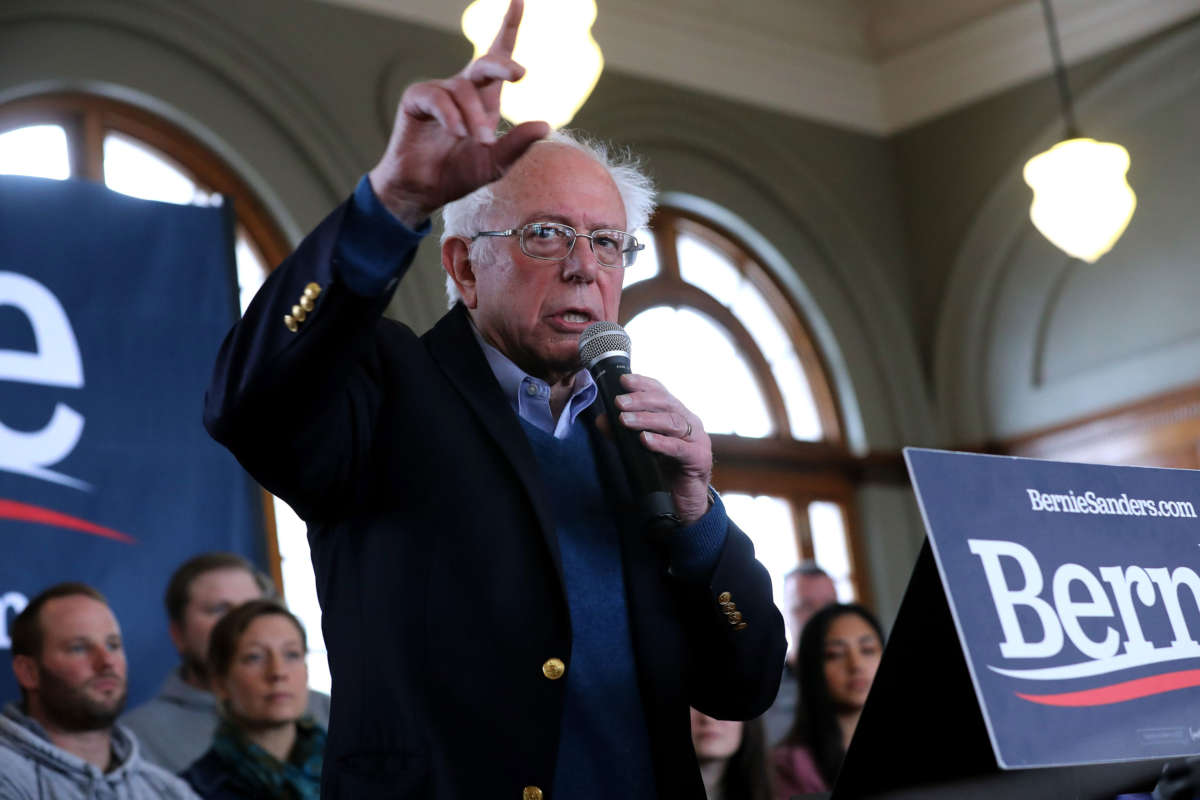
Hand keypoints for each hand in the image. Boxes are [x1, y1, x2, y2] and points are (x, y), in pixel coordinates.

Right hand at [367, 0, 549, 227]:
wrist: (423, 190)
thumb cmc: (459, 174)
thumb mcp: (495, 163)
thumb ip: (518, 145)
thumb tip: (546, 124)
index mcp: (485, 99)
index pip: (498, 56)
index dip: (508, 27)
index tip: (519, 0)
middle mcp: (463, 89)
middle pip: (486, 63)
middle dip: (503, 65)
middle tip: (521, 75)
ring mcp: (439, 91)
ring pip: (464, 91)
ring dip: (474, 119)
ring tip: (481, 142)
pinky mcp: (416, 99)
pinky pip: (439, 98)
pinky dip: (452, 117)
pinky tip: (457, 134)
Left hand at [611, 374, 712, 524]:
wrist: (685, 502)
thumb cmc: (665, 470)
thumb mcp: (641, 448)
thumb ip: (623, 434)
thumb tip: (601, 420)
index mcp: (678, 415)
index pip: (661, 393)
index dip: (643, 384)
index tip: (623, 380)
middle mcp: (690, 423)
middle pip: (667, 404)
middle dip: (641, 400)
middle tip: (619, 402)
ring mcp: (698, 440)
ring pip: (673, 423)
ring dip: (646, 419)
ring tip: (624, 420)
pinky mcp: (699, 459)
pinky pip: (680, 448)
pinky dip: (661, 442)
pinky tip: (645, 440)